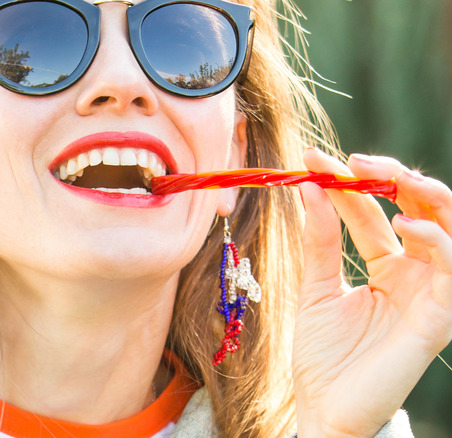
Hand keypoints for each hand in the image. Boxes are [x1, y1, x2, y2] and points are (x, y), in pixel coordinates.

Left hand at [293, 148, 451, 436]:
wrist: (323, 407)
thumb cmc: (323, 354)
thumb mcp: (316, 286)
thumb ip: (319, 241)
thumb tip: (311, 187)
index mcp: (387, 267)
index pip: (374, 213)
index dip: (350, 184)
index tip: (314, 159)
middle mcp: (415, 275)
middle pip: (421, 212)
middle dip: (395, 179)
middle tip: (358, 159)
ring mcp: (431, 294)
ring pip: (451, 230)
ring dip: (427, 198)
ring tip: (391, 180)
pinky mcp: (441, 318)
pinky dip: (438, 241)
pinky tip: (406, 226)